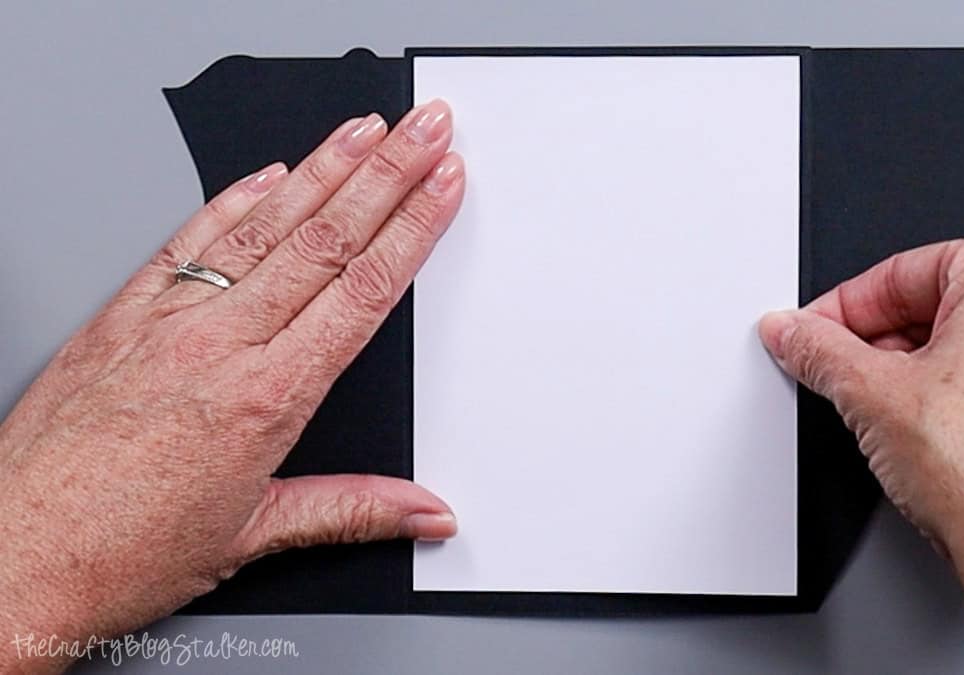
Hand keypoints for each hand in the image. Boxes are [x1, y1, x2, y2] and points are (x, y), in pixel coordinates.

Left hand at [0, 101, 463, 671]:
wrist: (11, 557)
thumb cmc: (119, 551)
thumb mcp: (254, 536)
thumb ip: (354, 510)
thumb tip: (425, 513)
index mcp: (266, 398)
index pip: (361, 292)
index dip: (413, 229)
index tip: (443, 186)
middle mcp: (219, 345)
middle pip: (324, 241)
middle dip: (386, 174)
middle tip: (423, 129)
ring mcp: (168, 320)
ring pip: (263, 226)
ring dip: (321, 170)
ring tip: (361, 130)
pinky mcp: (122, 314)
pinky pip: (189, 241)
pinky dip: (232, 200)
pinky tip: (267, 173)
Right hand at [759, 239, 963, 673]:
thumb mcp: (870, 397)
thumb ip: (819, 352)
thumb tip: (793, 334)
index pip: (903, 272)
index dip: (843, 309)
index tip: (814, 334)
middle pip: (946, 306)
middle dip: (888, 343)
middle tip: (848, 378)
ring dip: (930, 376)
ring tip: (897, 421)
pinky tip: (946, 444)